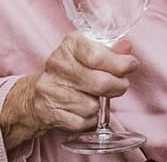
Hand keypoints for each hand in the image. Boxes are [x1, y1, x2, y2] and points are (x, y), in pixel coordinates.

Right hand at [0, 33, 138, 148]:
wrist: (35, 95)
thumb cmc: (71, 70)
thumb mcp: (89, 51)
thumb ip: (110, 49)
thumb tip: (126, 48)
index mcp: (70, 45)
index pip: (98, 55)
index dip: (120, 63)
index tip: (131, 65)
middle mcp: (57, 65)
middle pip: (100, 83)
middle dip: (118, 86)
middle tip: (121, 85)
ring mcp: (51, 90)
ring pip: (92, 106)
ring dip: (100, 105)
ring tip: (96, 97)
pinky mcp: (49, 112)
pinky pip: (82, 122)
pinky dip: (90, 119)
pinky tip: (86, 110)